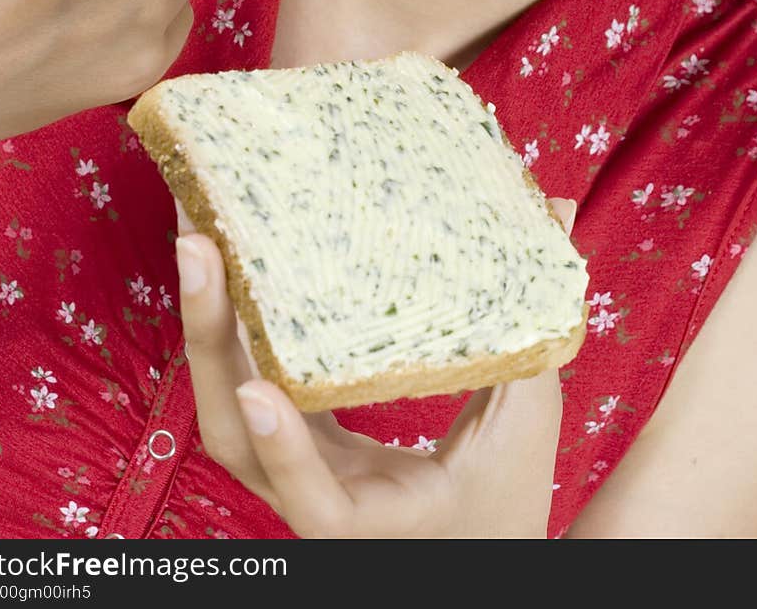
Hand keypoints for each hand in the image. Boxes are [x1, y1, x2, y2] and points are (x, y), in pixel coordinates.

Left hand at [174, 195, 576, 538]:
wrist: (464, 545)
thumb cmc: (501, 497)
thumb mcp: (525, 423)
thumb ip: (531, 327)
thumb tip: (559, 209)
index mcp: (377, 517)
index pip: (317, 503)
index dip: (287, 453)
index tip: (262, 391)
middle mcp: (316, 498)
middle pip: (234, 435)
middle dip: (208, 336)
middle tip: (199, 243)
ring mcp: (291, 469)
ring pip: (224, 407)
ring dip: (202, 320)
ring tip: (197, 228)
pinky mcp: (286, 437)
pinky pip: (242, 381)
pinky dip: (225, 323)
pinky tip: (222, 256)